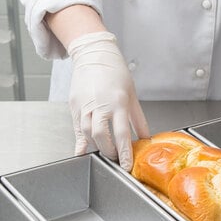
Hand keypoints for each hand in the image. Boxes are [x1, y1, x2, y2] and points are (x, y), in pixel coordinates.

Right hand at [67, 31, 149, 169]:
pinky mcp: (74, 105)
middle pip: (101, 136)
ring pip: (87, 133)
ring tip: (106, 151)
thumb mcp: (132, 95)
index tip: (126, 165)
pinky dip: (80, 141)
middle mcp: (100, 104)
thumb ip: (138, 120)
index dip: (124, 152)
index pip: (122, 133)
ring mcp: (85, 104)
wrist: (94, 54)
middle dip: (109, 152)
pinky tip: (83, 150)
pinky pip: (77, 128)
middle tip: (116, 158)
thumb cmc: (115, 72)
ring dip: (97, 146)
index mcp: (118, 102)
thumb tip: (146, 138)